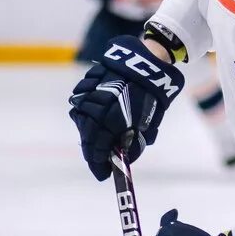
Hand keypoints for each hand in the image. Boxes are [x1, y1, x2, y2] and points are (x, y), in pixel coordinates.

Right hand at [68, 35, 184, 179]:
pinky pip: (81, 103)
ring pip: (82, 120)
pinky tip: (95, 119)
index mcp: (113, 120)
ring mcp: (89, 95)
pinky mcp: (86, 83)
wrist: (147, 62)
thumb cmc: (153, 95)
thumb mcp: (149, 122)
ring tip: (98, 141)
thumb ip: (136, 141)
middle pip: (87, 137)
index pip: (99, 148)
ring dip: (89, 133)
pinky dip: (86, 114)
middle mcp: (97, 108)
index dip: (99, 163)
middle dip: (93, 152)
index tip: (103, 174)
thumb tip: (126, 156)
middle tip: (99, 161)